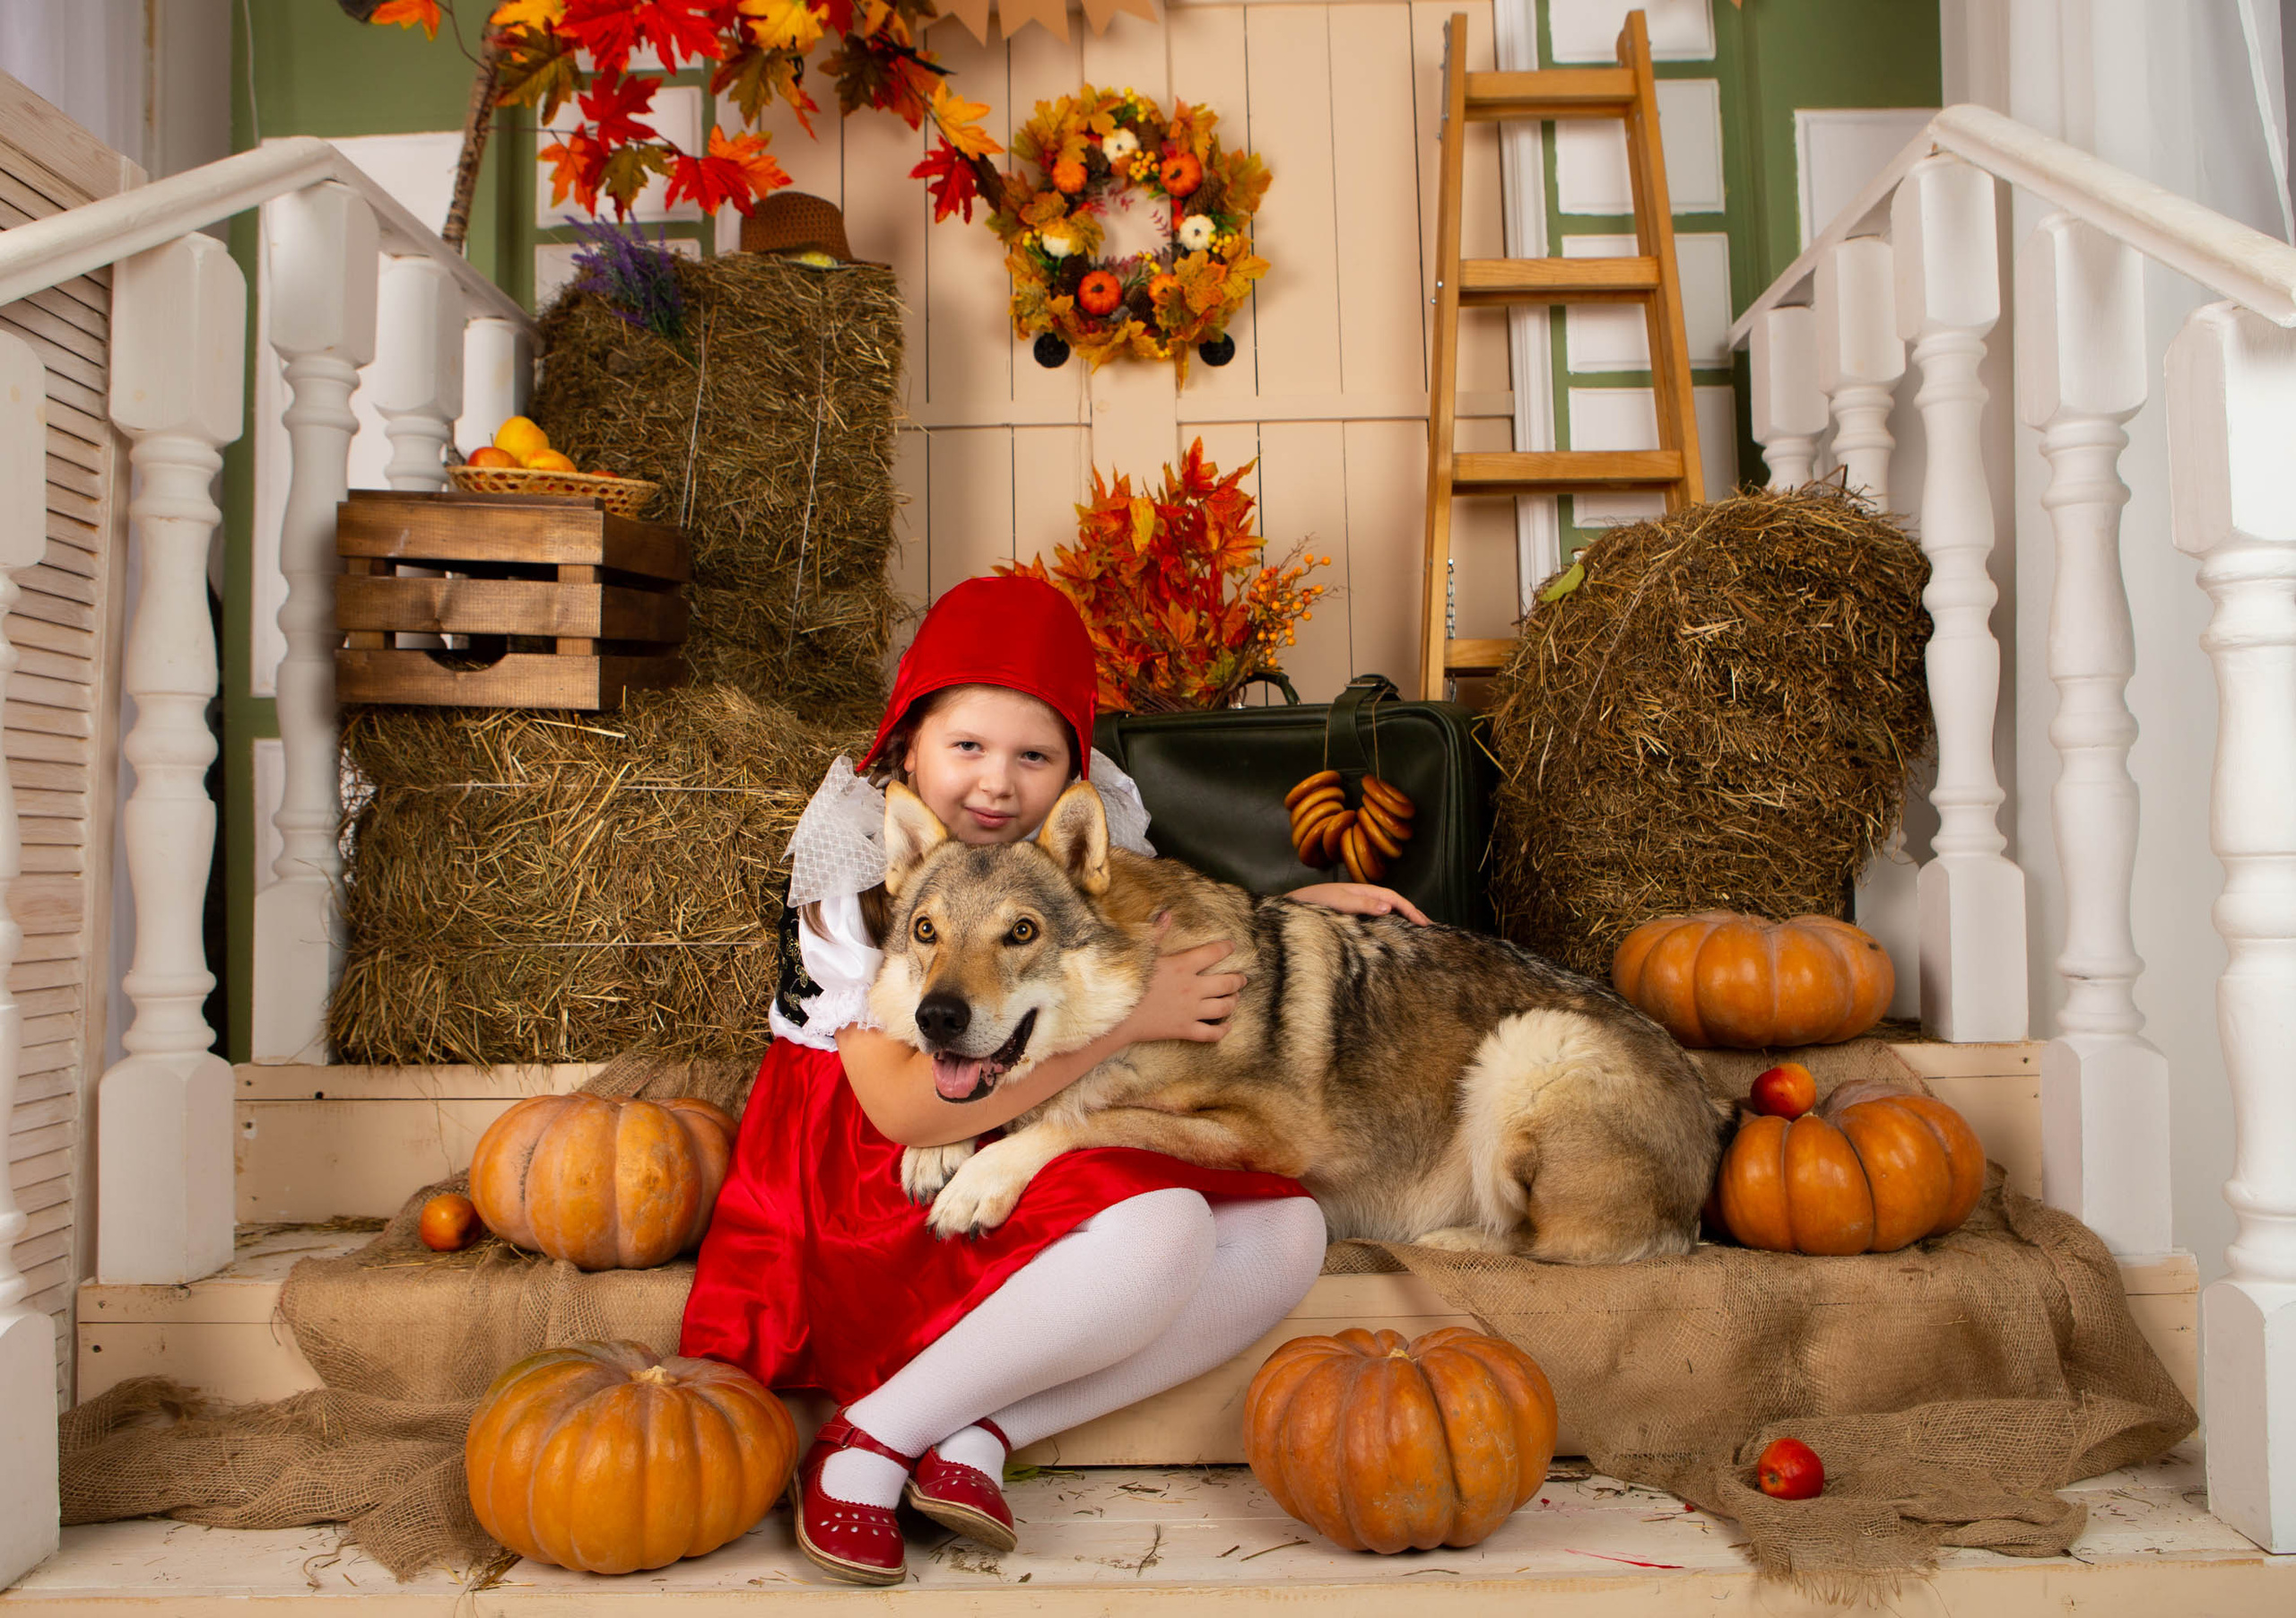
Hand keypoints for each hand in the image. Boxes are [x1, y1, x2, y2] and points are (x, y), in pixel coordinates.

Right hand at [1120, 921, 1243, 1043]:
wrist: (1116, 1014)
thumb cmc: (1127, 982)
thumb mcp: (1141, 953)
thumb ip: (1156, 933)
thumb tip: (1166, 914)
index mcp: (1182, 966)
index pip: (1212, 954)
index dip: (1225, 948)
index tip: (1232, 946)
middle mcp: (1192, 988)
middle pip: (1226, 983)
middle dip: (1238, 980)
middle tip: (1242, 978)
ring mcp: (1190, 1011)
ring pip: (1223, 1007)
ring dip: (1233, 1002)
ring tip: (1235, 998)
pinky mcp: (1184, 1029)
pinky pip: (1211, 1033)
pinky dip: (1222, 1031)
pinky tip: (1227, 1027)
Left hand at [1289, 882, 1431, 925]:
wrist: (1294, 906)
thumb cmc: (1314, 901)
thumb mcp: (1339, 901)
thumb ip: (1363, 904)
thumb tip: (1388, 908)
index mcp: (1364, 891)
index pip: (1395, 899)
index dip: (1412, 911)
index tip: (1426, 924)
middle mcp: (1364, 898)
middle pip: (1394, 905)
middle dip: (1412, 914)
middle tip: (1429, 929)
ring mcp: (1358, 907)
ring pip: (1387, 912)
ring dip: (1402, 920)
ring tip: (1415, 933)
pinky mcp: (1351, 918)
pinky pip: (1376, 921)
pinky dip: (1389, 926)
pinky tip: (1391, 936)